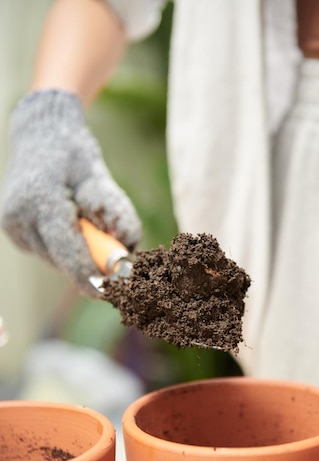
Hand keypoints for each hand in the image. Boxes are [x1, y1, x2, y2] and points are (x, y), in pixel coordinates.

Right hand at [1, 90, 140, 296]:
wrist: (39, 136)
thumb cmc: (74, 154)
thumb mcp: (99, 176)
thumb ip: (114, 211)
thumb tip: (129, 247)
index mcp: (39, 201)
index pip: (68, 251)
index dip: (92, 275)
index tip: (114, 291)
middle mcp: (19, 218)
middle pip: (64, 261)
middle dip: (93, 265)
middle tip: (117, 258)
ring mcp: (13, 229)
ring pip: (58, 261)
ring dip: (80, 253)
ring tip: (86, 222)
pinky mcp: (15, 235)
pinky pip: (50, 254)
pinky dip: (67, 248)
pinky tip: (69, 223)